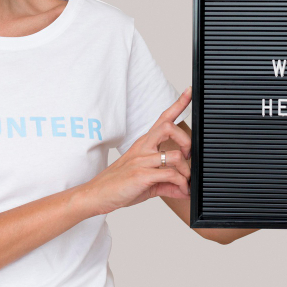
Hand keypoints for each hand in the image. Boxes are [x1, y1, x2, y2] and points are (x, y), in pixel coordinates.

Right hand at [82, 86, 193, 215]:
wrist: (97, 194)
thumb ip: (167, 183)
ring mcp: (141, 160)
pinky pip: (170, 174)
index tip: (190, 92)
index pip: (163, 118)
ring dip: (186, 171)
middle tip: (188, 156)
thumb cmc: (120, 185)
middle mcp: (143, 147)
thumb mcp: (147, 182)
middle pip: (169, 127)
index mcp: (144, 143)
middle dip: (187, 140)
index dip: (178, 104)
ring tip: (185, 181)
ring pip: (175, 154)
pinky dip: (181, 184)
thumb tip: (184, 188)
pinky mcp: (141, 174)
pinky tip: (181, 191)